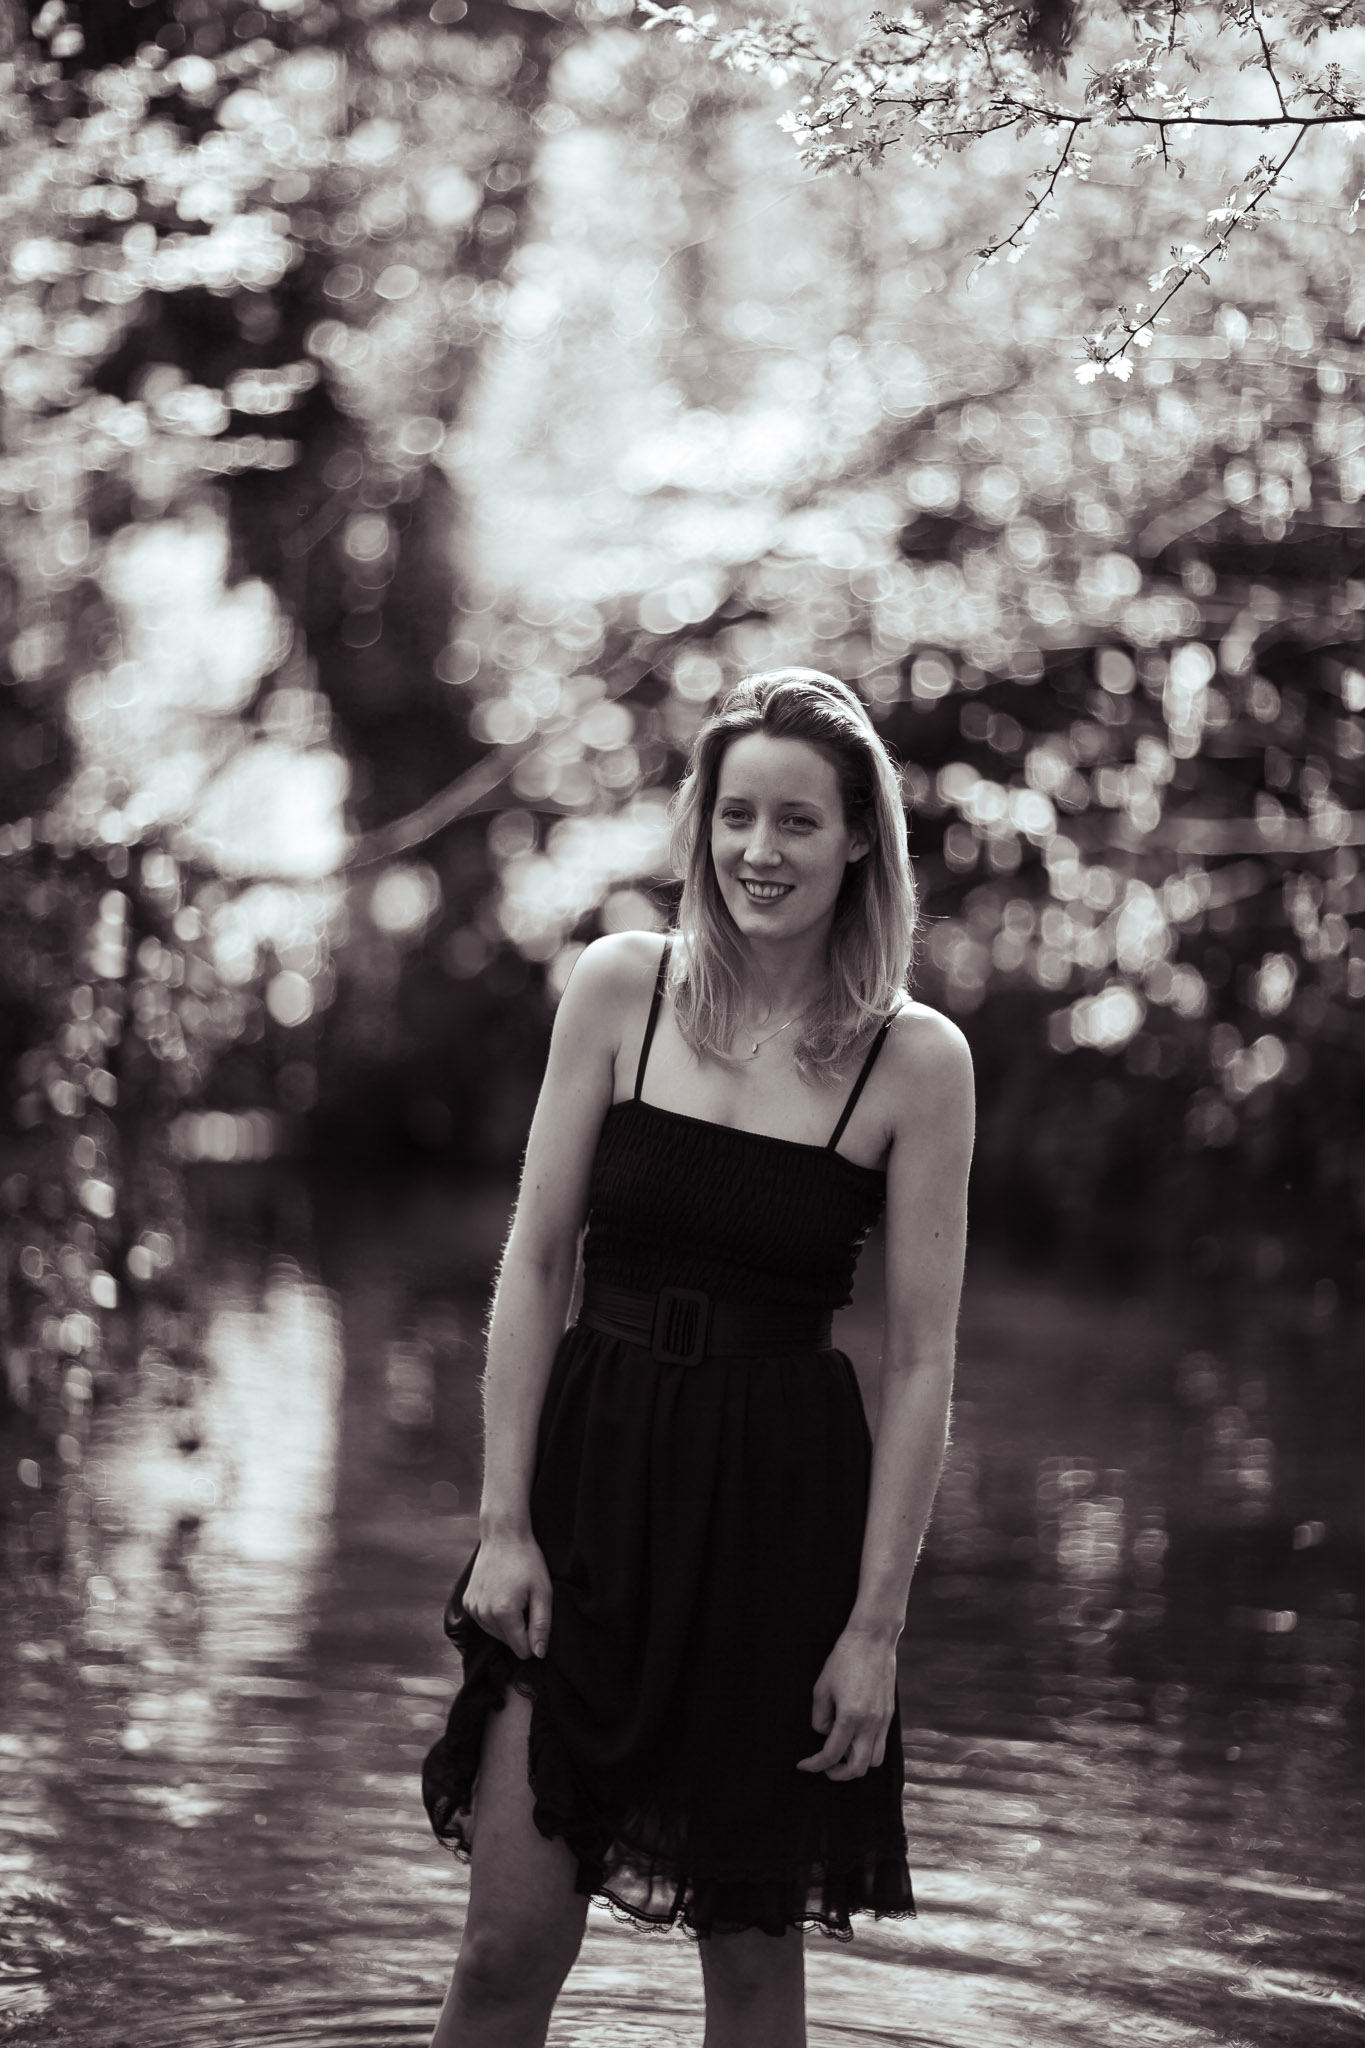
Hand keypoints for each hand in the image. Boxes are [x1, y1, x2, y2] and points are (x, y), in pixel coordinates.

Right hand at [461, 1533, 552, 1661]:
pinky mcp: (467, 1603)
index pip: (522, 1650)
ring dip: (507, 1623)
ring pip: (496, 1634)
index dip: (534, 1638)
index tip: (537, 1617)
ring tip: (514, 1596)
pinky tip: (501, 1595)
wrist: (503, 1536)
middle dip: (520, 1629)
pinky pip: (485, 1623)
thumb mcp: (543, 1591)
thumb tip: (539, 1653)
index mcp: (504, 1613)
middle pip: (508, 1643)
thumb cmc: (527, 1561)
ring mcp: (472, 1609)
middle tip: (525, 1601)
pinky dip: (494, 1616)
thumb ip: (541, 1625)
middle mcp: (484, 1614)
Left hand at [795, 1626, 897, 1781]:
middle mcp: (870, 1724)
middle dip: (838, 1773)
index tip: (803, 1765)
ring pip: (874, 1761)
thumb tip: (824, 1733)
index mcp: (850, 1717)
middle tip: (824, 1766)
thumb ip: (820, 1716)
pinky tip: (854, 1738)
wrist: (873, 1639)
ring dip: (856, 1763)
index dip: (815, 1765)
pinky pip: (881, 1744)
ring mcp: (883, 1720)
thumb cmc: (844, 1658)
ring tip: (841, 1752)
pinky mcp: (889, 1714)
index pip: (831, 1754)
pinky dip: (867, 1750)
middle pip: (857, 1768)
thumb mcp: (822, 1687)